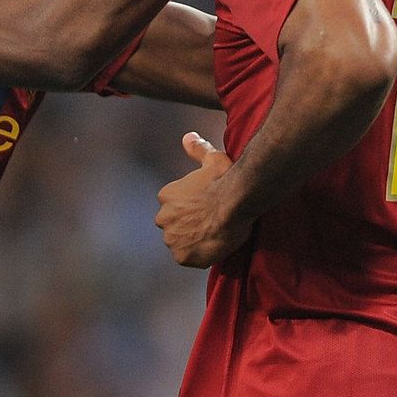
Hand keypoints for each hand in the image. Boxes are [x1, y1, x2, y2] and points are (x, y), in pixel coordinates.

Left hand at [154, 132, 251, 267]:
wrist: (234, 202)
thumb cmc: (224, 179)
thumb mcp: (212, 158)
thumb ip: (198, 149)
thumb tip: (188, 137)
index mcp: (166, 196)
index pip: (174, 207)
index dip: (190, 209)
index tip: (205, 208)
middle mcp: (163, 218)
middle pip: (173, 226)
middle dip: (187, 226)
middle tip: (210, 224)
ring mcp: (171, 239)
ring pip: (180, 243)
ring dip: (193, 242)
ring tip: (214, 237)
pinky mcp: (182, 257)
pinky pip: (189, 259)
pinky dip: (199, 257)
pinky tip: (214, 248)